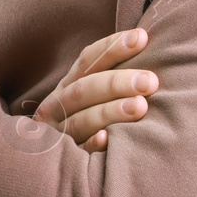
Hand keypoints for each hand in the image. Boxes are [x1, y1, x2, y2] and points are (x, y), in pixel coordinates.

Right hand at [31, 27, 157, 152]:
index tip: (142, 38)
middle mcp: (58, 105)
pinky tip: (108, 139)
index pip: (88, 60)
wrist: (46, 158)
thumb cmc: (89, 116)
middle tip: (150, 81)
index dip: (113, 48)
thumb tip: (148, 42)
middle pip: (84, 90)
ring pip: (81, 120)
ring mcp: (59, 132)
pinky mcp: (65, 158)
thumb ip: (112, 74)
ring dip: (110, 111)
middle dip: (117, 83)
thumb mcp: (91, 93)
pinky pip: (77, 152)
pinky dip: (91, 144)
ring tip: (140, 107)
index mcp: (67, 84)